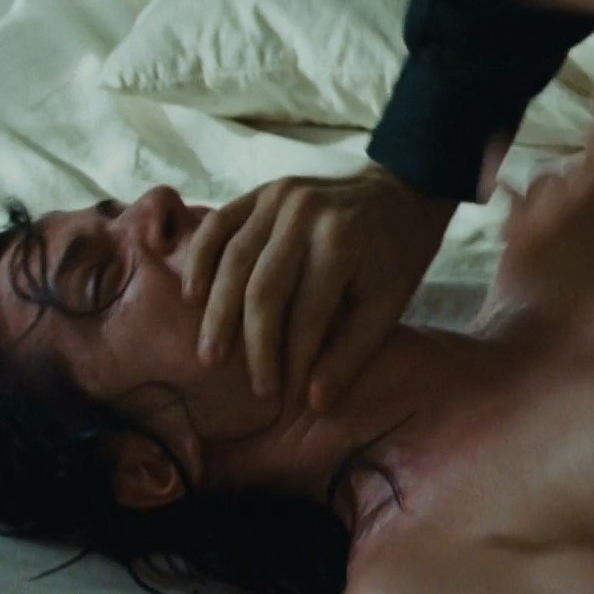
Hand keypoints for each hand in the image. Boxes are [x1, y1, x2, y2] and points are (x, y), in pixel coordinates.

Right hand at [185, 165, 455, 410]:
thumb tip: (314, 403)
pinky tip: (192, 297)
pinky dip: (200, 260)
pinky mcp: (262, 190)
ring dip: (217, 312)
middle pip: (261, 291)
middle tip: (246, 387)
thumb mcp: (387, 307)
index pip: (304, 315)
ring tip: (209, 356)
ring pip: (232, 261)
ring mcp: (279, 196)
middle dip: (252, 345)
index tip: (281, 396)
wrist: (401, 192)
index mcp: (341, 242)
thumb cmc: (396, 257)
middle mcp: (304, 214)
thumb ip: (351, 354)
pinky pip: (219, 225)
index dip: (290, 360)